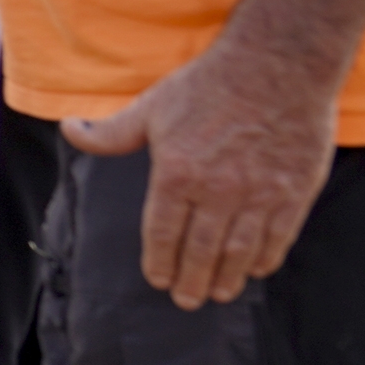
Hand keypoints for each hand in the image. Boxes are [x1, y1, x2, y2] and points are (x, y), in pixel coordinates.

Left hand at [66, 37, 339, 309]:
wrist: (278, 63)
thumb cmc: (209, 84)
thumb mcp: (151, 107)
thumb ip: (111, 132)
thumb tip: (69, 129)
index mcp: (177, 174)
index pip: (163, 232)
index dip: (159, 261)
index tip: (158, 279)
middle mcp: (219, 190)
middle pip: (200, 250)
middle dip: (191, 280)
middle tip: (186, 300)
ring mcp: (260, 192)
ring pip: (239, 250)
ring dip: (227, 277)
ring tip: (217, 293)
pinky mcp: (294, 190)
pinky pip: (279, 235)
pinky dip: (265, 257)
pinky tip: (256, 269)